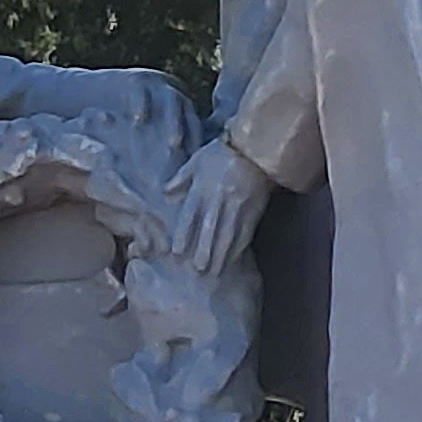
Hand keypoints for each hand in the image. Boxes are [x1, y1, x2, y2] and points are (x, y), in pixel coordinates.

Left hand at [175, 133, 275, 276]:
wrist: (256, 149)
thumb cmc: (222, 154)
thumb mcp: (197, 160)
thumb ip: (181, 178)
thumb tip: (165, 194)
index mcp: (203, 188)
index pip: (191, 215)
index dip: (184, 235)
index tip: (177, 253)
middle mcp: (219, 200)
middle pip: (210, 230)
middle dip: (205, 251)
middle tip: (198, 270)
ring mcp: (238, 207)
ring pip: (228, 235)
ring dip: (221, 255)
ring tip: (214, 272)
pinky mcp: (254, 211)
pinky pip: (245, 232)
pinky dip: (238, 248)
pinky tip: (232, 259)